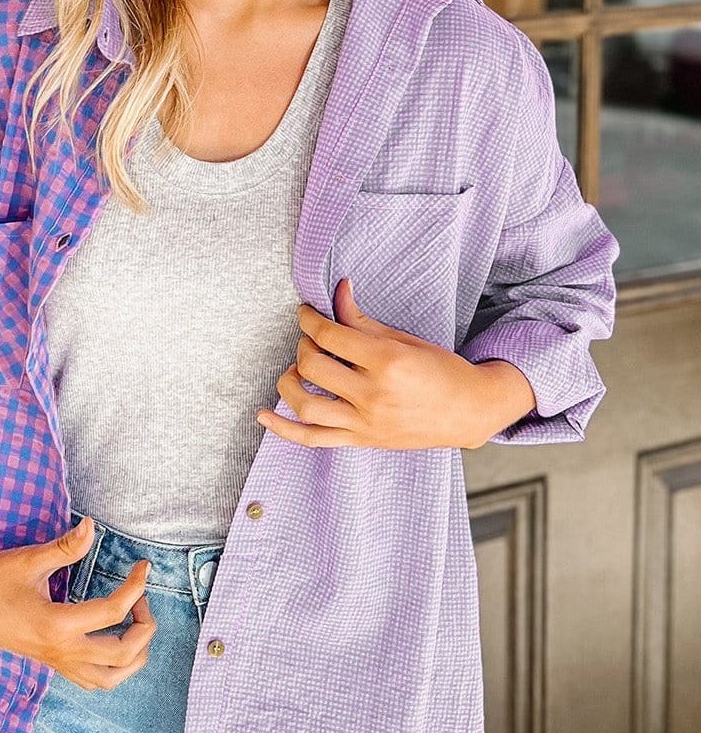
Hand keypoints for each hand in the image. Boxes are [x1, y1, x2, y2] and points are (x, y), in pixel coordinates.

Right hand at [0, 517, 156, 690]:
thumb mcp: (28, 560)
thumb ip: (65, 547)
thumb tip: (92, 525)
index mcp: (57, 625)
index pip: (114, 611)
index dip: (136, 586)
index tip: (143, 565)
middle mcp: (60, 651)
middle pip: (122, 654)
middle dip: (144, 626)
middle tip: (142, 597)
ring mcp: (56, 662)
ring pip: (110, 679)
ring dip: (133, 655)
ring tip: (136, 624)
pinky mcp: (51, 663)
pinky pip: (92, 680)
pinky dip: (114, 668)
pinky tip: (115, 640)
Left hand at [254, 277, 490, 450]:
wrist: (469, 410)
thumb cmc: (441, 370)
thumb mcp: (404, 339)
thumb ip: (362, 320)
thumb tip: (337, 291)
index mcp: (387, 362)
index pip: (330, 336)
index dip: (310, 320)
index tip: (306, 313)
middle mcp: (373, 394)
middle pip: (313, 366)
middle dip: (303, 346)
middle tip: (310, 339)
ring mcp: (366, 422)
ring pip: (307, 406)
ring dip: (290, 383)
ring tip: (295, 370)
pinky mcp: (362, 441)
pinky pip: (313, 440)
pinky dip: (284, 430)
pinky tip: (264, 415)